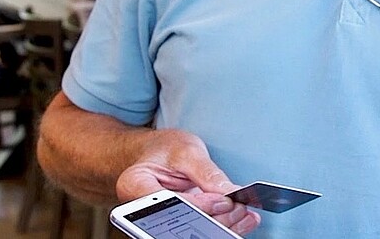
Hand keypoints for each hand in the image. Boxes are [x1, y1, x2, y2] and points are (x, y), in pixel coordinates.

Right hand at [116, 129, 260, 235]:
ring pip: (191, 231)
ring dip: (222, 225)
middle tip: (237, 208)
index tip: (224, 200)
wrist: (157, 154)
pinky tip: (242, 219)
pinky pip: (199, 230)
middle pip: (178, 223)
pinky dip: (224, 226)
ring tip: (244, 214)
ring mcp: (160, 218)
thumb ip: (206, 172)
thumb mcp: (186, 150)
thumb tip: (229, 192)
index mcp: (135, 185)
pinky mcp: (177, 223)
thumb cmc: (165, 149)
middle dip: (213, 219)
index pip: (168, 202)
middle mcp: (143, 208)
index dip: (199, 204)